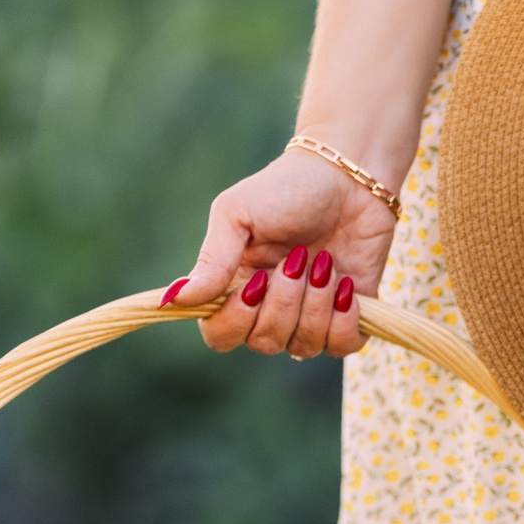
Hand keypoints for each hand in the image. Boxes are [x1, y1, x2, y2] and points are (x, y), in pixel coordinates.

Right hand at [165, 147, 397, 357]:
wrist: (349, 177)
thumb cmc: (287, 189)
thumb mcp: (238, 213)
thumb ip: (212, 259)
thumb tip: (174, 299)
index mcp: (235, 287)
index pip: (220, 335)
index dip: (236, 320)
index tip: (256, 281)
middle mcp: (269, 309)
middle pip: (263, 342)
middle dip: (283, 301)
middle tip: (297, 258)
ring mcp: (310, 316)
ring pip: (303, 346)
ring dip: (315, 304)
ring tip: (324, 263)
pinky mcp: (349, 317)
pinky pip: (341, 346)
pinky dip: (344, 319)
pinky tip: (347, 284)